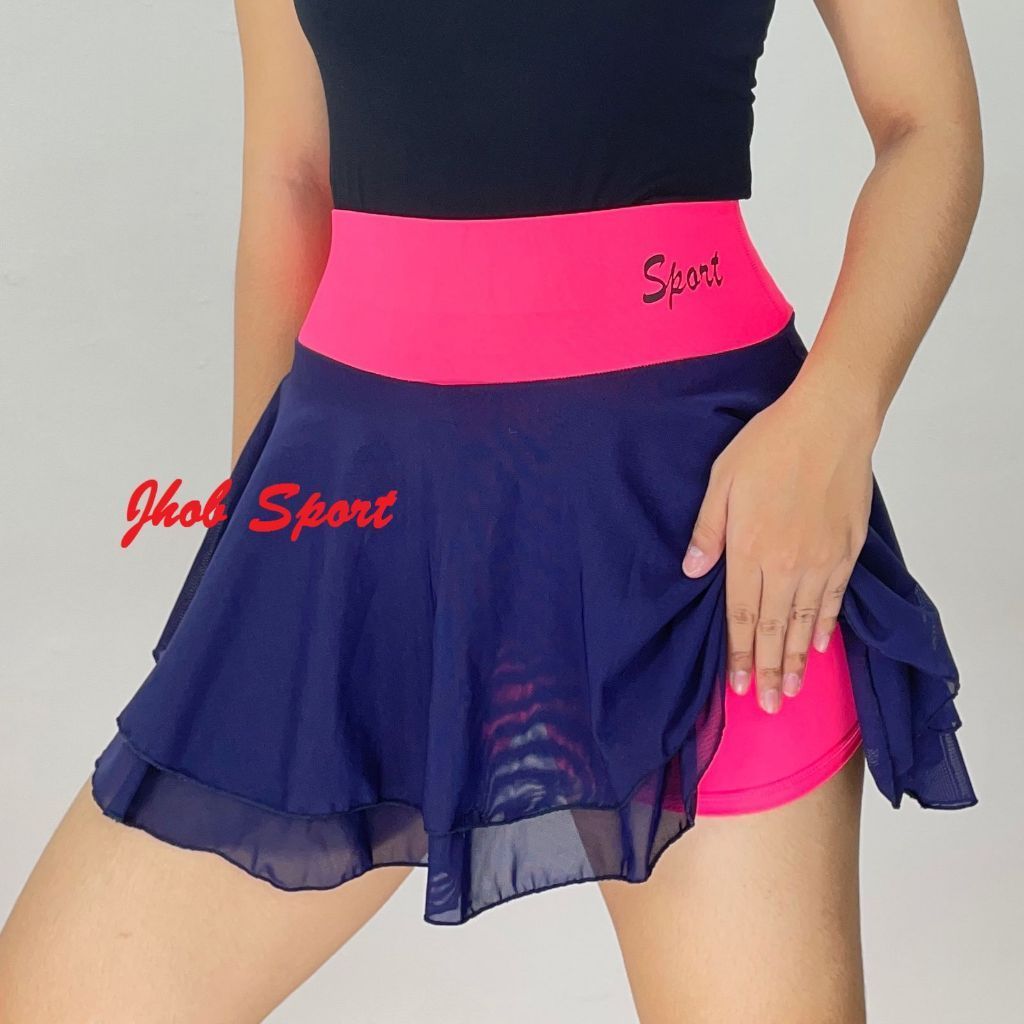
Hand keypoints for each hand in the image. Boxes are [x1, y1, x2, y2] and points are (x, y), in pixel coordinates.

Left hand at [681, 386, 875, 713]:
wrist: (829, 423)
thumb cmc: (767, 445)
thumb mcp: (720, 481)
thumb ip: (707, 530)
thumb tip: (692, 571)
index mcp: (749, 549)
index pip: (741, 615)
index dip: (740, 654)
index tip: (739, 686)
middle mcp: (785, 563)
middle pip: (775, 628)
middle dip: (770, 671)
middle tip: (770, 707)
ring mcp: (820, 559)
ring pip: (806, 621)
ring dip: (798, 659)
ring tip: (794, 690)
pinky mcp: (847, 550)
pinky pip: (833, 599)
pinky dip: (825, 625)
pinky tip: (820, 645)